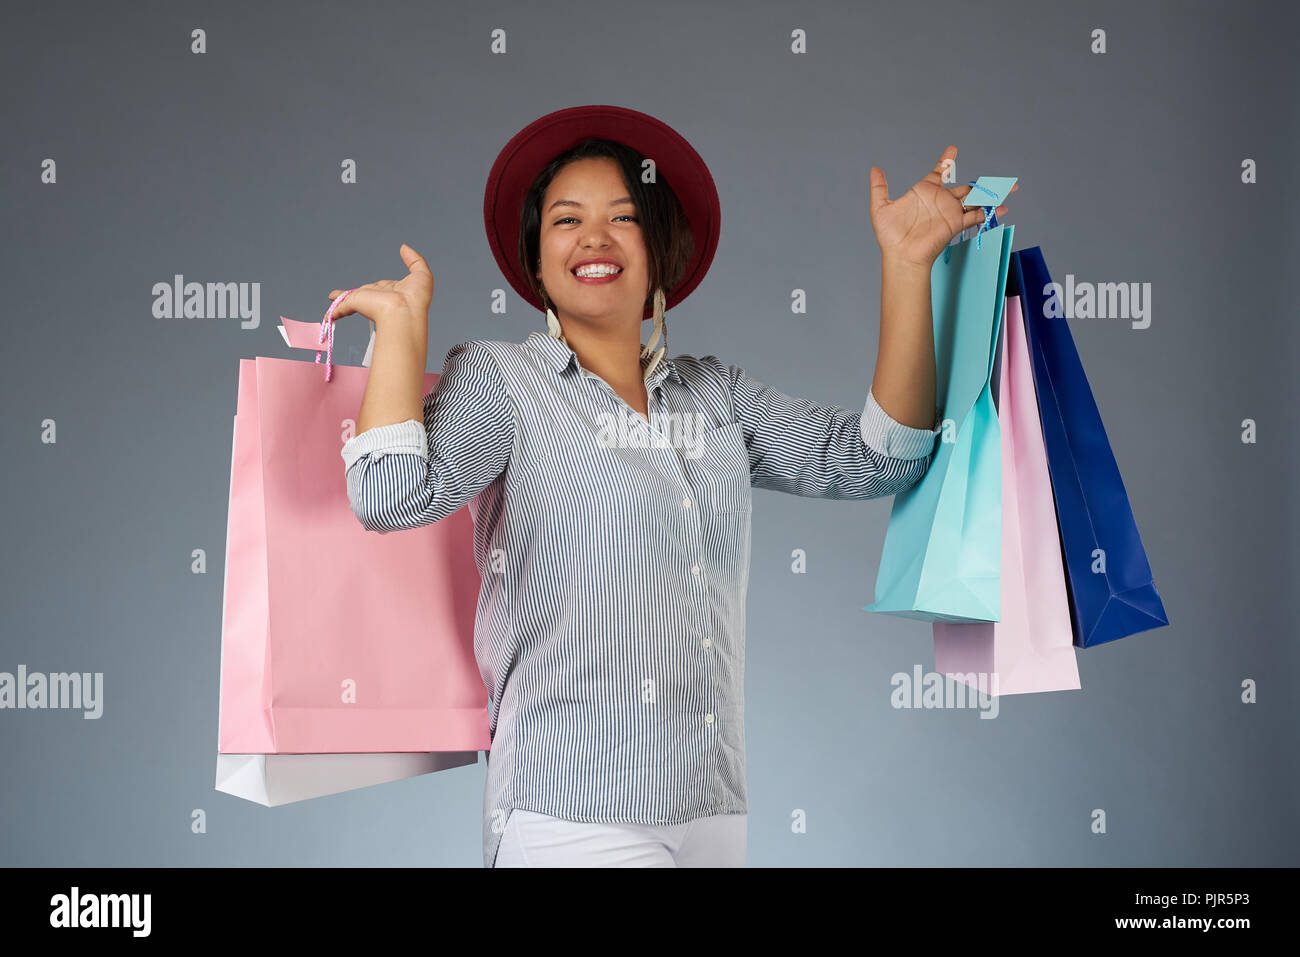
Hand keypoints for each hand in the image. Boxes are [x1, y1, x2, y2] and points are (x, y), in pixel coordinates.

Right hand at [326, 243, 433, 327]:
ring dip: (341, 299)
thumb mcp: (422, 274)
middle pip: (365, 293)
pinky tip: (328, 317)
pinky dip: (334, 311)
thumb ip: (414, 260)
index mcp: (393, 292)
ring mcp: (366, 301)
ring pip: (350, 299)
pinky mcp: (355, 303)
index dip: (380, 286)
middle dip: (358, 293)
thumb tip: (404, 247)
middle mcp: (378, 297)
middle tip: (348, 294)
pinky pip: (341, 307)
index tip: (377, 286)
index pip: (383, 287)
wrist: (403, 314)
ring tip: (333, 297)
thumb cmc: (415, 298)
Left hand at [868, 146, 1017, 269]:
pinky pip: (977, 216)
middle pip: (966, 187)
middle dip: (983, 183)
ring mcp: (950, 212)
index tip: (953, 149)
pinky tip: (1002, 207)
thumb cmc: (890, 236)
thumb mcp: (880, 207)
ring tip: (1011, 187)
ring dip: (992, 193)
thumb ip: (879, 187)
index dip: (946, 160)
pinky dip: (990, 212)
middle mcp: (941, 200)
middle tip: (1001, 178)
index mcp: (925, 192)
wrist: (901, 255)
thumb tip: (874, 168)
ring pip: (976, 199)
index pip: (940, 172)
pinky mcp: (956, 224)